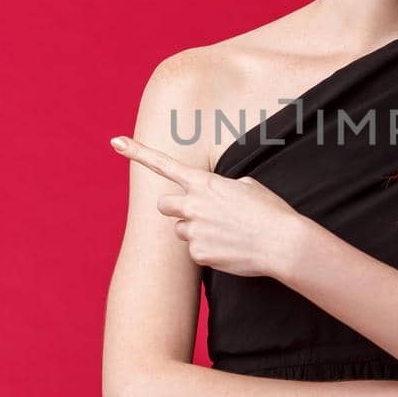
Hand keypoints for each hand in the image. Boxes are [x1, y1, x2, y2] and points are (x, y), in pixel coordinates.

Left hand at [110, 135, 300, 277]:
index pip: (163, 164)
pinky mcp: (199, 253)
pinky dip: (209, 251)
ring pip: (181, 231)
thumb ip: (220, 189)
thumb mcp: (247, 187)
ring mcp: (193, 230)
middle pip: (163, 205)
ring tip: (225, 233)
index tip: (115, 142)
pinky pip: (195, 251)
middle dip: (175, 209)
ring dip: (196, 231)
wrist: (282, 243)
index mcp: (204, 183)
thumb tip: (213, 199)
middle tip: (195, 214)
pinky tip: (230, 248)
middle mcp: (193, 204)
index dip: (137, 152)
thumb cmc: (269, 212)